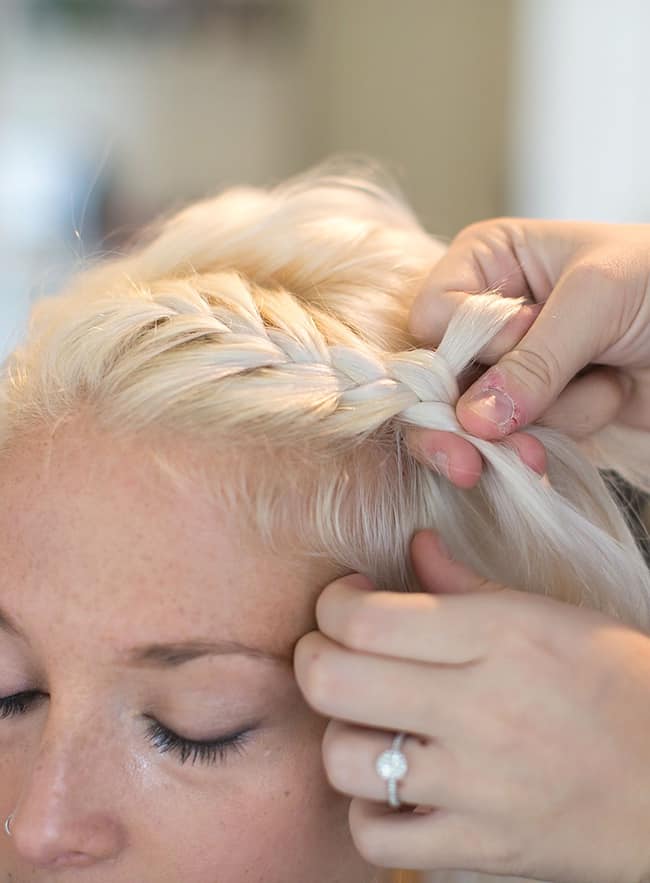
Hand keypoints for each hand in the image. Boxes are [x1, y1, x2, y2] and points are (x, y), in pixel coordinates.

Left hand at [293, 530, 649, 881]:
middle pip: (333, 682)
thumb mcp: (553, 616)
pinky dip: (370, 812)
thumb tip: (417, 546)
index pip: (365, 619)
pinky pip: (379, 839)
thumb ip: (470, 583)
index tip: (345, 600)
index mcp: (498, 637)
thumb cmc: (623, 684)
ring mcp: (478, 787)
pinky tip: (393, 787)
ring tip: (368, 723)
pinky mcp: (482, 848)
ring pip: (344, 761)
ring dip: (340, 735)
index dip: (331, 605)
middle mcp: (480, 708)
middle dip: (311, 657)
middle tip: (330, 650)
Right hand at [405, 219, 649, 486]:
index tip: (522, 337)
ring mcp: (513, 366)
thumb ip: (534, 359)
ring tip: (604, 385)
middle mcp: (488, 315)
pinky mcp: (540, 407)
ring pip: (484, 417)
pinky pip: (523, 437)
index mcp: (487, 260)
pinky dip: (570, 428)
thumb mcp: (596, 301)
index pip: (431, 317)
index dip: (463, 344)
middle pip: (441, 378)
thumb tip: (475, 420)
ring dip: (549, 414)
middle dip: (469, 415)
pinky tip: (612, 396)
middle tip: (477, 452)